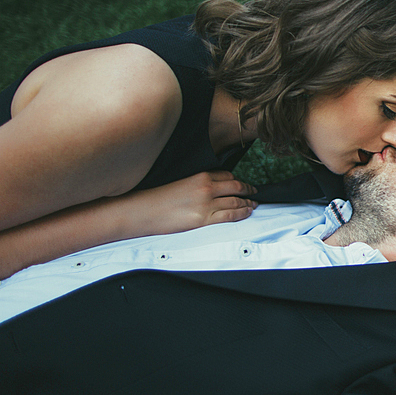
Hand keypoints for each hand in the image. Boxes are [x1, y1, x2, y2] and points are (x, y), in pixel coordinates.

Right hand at [119, 171, 256, 235]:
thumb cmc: (155, 198)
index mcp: (199, 176)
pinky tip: (247, 212)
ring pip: (236, 201)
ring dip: (248, 202)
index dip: (237, 180)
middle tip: (255, 192)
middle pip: (236, 186)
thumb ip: (197, 184)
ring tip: (254, 204)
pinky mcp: (204, 219)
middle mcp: (206, 187)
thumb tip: (210, 188)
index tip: (242, 184)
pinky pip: (231, 215)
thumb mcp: (179, 183)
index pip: (227, 175)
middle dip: (248, 189)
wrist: (141, 211)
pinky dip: (243, 213)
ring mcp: (206, 204)